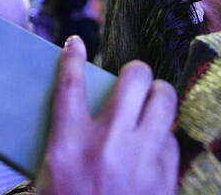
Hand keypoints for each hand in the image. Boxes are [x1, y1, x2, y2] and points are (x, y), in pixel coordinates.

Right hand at [36, 37, 178, 194]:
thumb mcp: (48, 176)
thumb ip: (62, 140)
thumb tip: (72, 110)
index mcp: (70, 143)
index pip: (71, 85)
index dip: (73, 58)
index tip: (76, 44)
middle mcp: (108, 143)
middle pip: (135, 77)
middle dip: (136, 72)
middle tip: (134, 82)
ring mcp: (141, 158)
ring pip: (164, 98)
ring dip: (158, 96)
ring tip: (153, 102)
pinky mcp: (165, 175)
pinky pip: (171, 139)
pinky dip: (162, 138)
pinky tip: (154, 147)